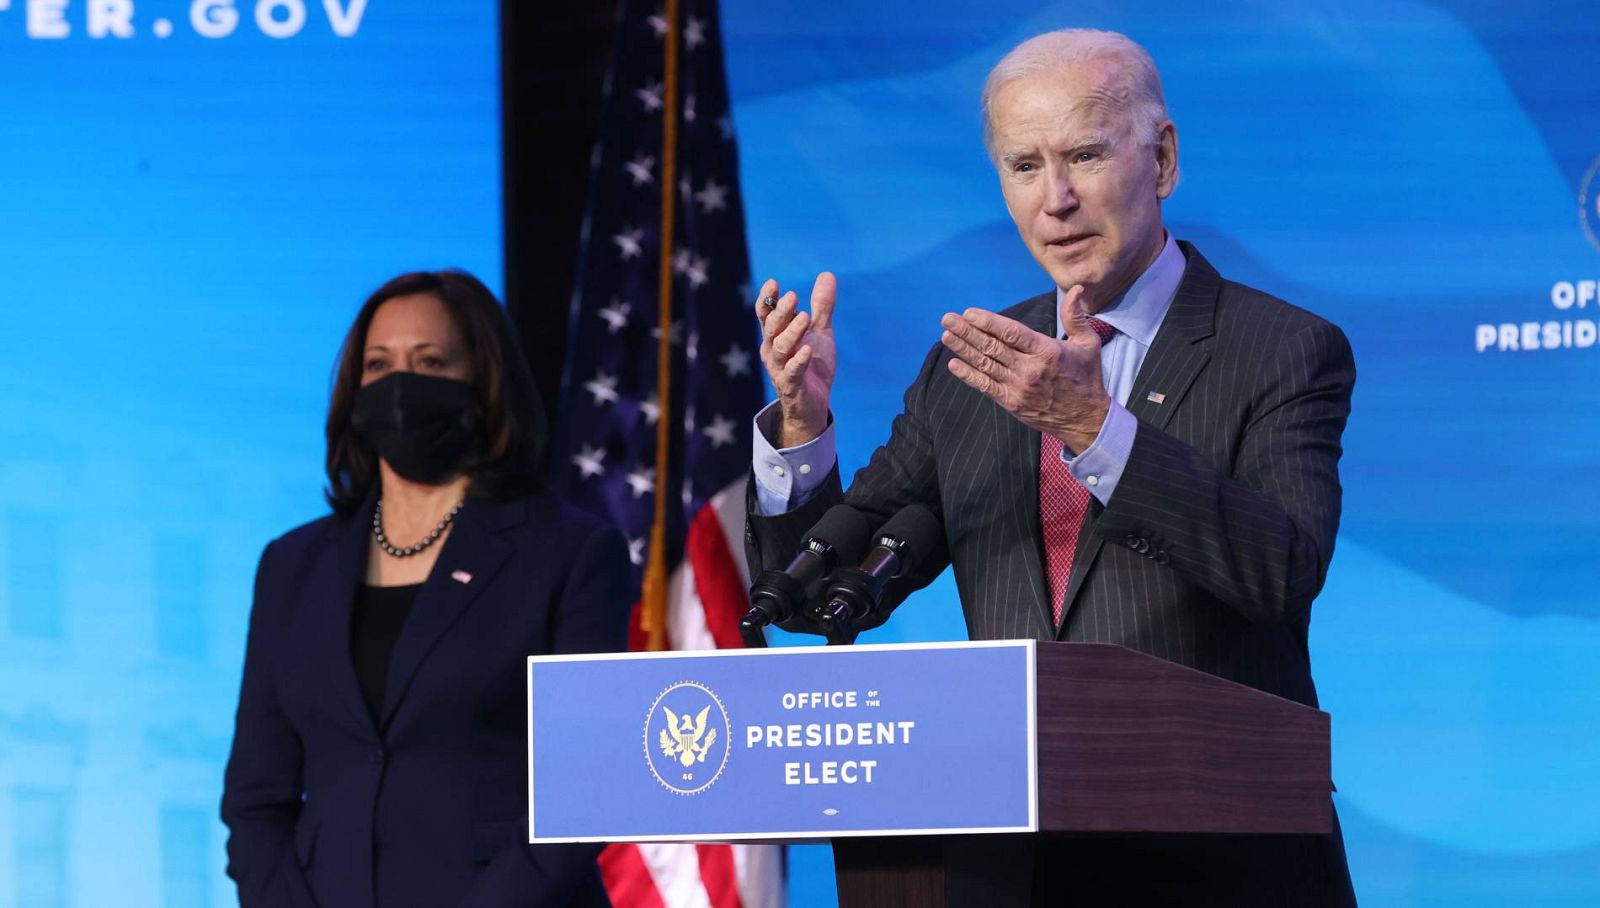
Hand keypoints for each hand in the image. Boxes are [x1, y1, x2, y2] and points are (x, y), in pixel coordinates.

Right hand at [755, 273, 836, 447]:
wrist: (814, 403)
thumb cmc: (812, 364)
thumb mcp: (820, 331)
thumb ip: (821, 306)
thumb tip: (827, 274)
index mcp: (776, 336)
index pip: (766, 314)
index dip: (768, 298)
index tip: (774, 282)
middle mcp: (773, 351)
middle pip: (771, 328)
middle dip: (780, 311)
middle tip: (794, 296)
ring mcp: (780, 369)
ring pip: (779, 348)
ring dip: (792, 332)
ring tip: (805, 317)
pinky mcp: (792, 386)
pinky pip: (792, 372)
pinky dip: (799, 361)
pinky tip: (808, 350)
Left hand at [939, 285, 1108, 452]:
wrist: (1085, 419)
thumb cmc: (1086, 377)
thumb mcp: (1088, 343)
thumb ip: (1075, 316)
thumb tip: (1076, 289)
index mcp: (1047, 352)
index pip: (1012, 333)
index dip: (988, 322)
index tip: (969, 313)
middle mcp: (1029, 369)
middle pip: (992, 347)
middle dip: (967, 331)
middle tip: (947, 319)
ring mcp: (1018, 387)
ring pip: (985, 365)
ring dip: (963, 349)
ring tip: (946, 336)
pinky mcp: (1011, 402)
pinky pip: (985, 386)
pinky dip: (968, 375)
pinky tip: (954, 364)